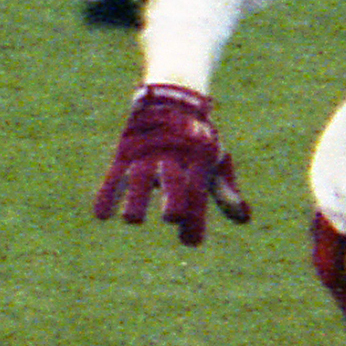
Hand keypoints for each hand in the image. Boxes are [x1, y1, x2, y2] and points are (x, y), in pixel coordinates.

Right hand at [92, 83, 249, 246]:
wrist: (170, 102)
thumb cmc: (197, 141)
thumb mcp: (214, 161)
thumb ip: (224, 192)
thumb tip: (244, 220)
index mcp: (198, 159)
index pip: (198, 191)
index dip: (195, 217)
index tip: (191, 243)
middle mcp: (172, 156)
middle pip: (172, 179)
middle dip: (173, 197)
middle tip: (171, 218)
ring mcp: (147, 154)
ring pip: (140, 177)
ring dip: (135, 198)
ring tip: (132, 220)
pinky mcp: (125, 153)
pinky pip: (114, 175)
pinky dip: (107, 194)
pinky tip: (101, 215)